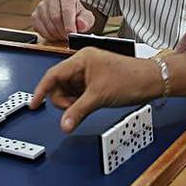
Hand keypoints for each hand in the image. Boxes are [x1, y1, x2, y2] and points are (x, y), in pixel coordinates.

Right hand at [31, 0, 94, 41]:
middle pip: (55, 17)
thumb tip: (81, 24)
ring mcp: (41, 5)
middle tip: (68, 36)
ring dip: (56, 34)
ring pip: (47, 24)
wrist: (67, 13)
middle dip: (63, 31)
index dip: (69, 24)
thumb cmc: (76, 14)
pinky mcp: (35, 15)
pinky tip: (54, 34)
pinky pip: (39, 28)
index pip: (66, 10)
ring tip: (62, 34)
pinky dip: (48, 35)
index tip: (72, 34)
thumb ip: (86, 20)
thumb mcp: (86, 16)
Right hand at [31, 47, 160, 132]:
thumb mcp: (98, 97)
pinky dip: (80, 102)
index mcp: (80, 59)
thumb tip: (63, 126)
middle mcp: (82, 64)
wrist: (152, 81)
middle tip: (75, 109)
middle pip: (59, 84)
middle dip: (63, 100)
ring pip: (69, 91)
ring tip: (88, 106)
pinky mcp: (95, 82)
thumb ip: (77, 112)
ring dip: (72, 102)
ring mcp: (89, 73)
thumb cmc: (129, 80)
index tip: (34, 104)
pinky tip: (90, 105)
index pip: (53, 75)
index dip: (41, 90)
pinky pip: (79, 93)